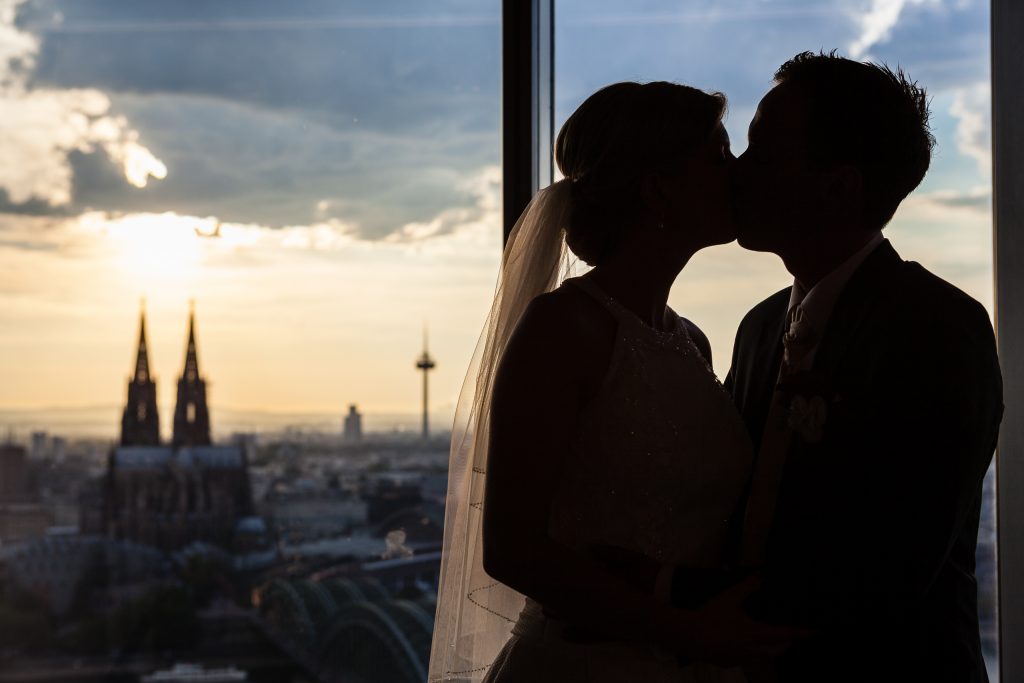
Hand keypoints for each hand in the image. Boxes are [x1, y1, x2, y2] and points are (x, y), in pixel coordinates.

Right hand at [684, 573, 812, 666]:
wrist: (689, 636)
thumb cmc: (711, 616)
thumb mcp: (729, 597)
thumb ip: (747, 586)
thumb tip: (762, 573)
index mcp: (756, 633)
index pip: (785, 634)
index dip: (802, 632)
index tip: (816, 632)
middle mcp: (752, 650)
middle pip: (777, 650)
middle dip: (786, 644)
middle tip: (790, 635)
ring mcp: (740, 658)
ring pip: (762, 657)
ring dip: (768, 649)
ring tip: (766, 640)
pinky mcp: (727, 663)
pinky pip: (744, 660)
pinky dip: (748, 653)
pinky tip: (738, 645)